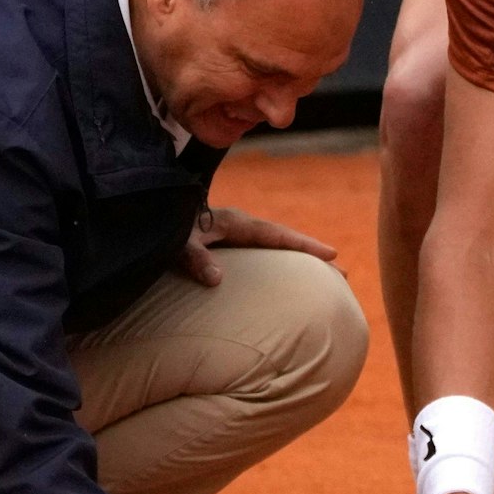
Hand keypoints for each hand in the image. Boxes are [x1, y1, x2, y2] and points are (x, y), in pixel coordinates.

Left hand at [179, 206, 339, 286]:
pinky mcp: (228, 241)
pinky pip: (262, 251)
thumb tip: (216, 280)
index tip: (331, 254)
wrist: (150, 213)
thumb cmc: (163, 228)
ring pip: (275, 245)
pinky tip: (286, 275)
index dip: (303, 245)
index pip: (276, 234)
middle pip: (284, 240)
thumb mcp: (176, 244)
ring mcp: (235, 233)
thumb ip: (195, 258)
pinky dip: (280, 260)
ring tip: (324, 276)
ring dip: (298, 258)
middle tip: (343, 272)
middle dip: (312, 255)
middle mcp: (240, 225)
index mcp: (234, 222)